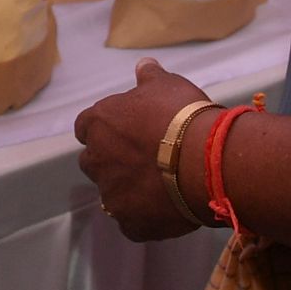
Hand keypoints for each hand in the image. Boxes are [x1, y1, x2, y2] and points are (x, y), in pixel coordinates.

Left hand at [76, 59, 215, 240]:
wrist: (204, 160)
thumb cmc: (182, 115)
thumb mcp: (168, 85)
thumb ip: (150, 77)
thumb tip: (143, 64)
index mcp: (98, 124)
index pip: (86, 127)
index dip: (106, 129)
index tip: (125, 131)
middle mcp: (97, 160)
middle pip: (94, 162)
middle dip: (112, 161)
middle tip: (144, 158)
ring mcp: (112, 196)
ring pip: (112, 194)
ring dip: (128, 190)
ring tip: (159, 186)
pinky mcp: (131, 224)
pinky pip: (132, 223)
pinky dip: (144, 217)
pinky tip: (165, 209)